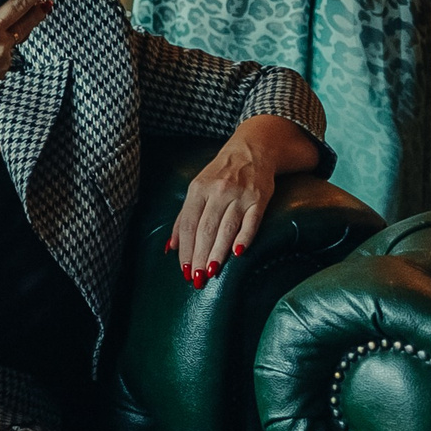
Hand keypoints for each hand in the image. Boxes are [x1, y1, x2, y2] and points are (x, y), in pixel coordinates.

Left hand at [167, 116, 308, 285]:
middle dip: (200, 256)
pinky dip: (244, 237)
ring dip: (218, 253)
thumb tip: (171, 248)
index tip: (184, 270)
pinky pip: (251, 221)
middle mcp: (218, 192)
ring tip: (211, 272)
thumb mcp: (197, 189)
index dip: (185, 249)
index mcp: (198, 190)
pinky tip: (237, 253)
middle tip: (197, 279)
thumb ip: (183, 218)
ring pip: (226, 228)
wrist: (251, 151)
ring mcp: (239, 195)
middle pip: (206, 229)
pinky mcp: (259, 199)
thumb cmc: (219, 174)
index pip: (188, 225)